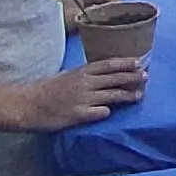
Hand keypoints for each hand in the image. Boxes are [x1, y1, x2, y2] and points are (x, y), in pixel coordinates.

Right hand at [24, 60, 146, 129]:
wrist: (29, 104)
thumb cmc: (48, 90)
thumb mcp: (68, 76)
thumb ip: (85, 76)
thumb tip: (103, 76)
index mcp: (81, 72)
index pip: (108, 64)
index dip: (124, 63)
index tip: (139, 61)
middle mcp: (84, 83)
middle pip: (113, 78)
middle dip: (131, 77)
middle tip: (146, 76)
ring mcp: (82, 98)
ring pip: (110, 95)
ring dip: (126, 95)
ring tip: (139, 96)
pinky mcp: (78, 114)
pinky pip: (98, 112)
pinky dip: (105, 111)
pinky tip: (110, 112)